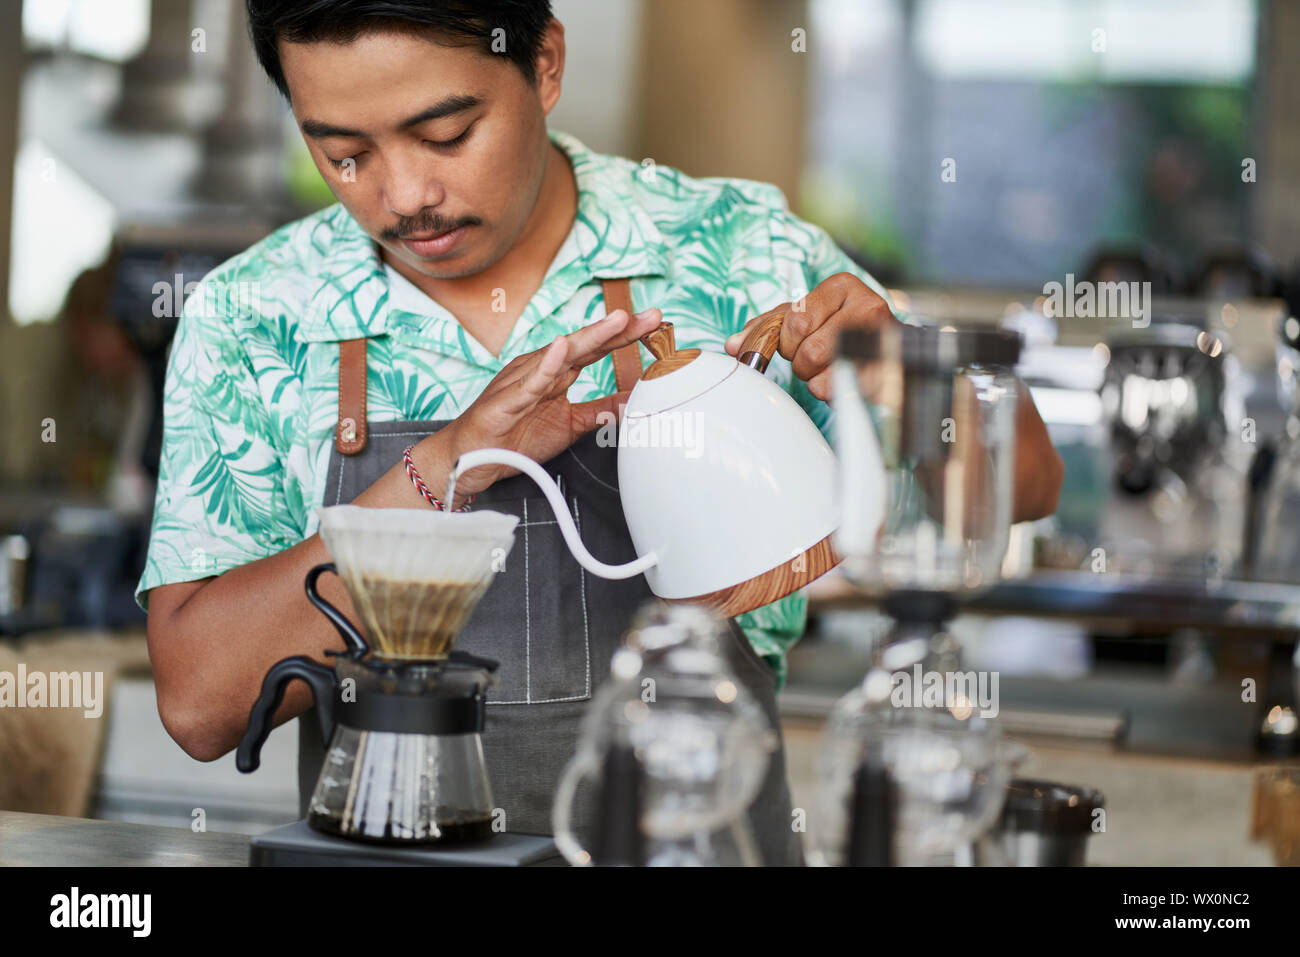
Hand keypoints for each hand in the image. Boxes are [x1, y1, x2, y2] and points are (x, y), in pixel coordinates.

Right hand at [435, 307, 663, 498]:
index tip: (655, 324)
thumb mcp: (571, 425)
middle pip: (586, 344)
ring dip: (590, 337)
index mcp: (558, 373)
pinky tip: (559, 349)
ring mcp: (523, 381)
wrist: (472, 457)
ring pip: (561, 354)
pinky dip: (545, 365)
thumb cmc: (515, 436)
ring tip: (617, 322)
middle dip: (619, 329)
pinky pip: (528, 382)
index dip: (626, 336)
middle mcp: (542, 369)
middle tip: (652, 316)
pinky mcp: (506, 400)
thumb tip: (633, 401)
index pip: (598, 350)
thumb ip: (600, 411)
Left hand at [723, 272, 894, 400]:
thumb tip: (733, 345)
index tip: (798, 343)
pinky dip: (838, 397)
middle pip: (811, 352)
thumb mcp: (801, 317)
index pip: (796, 322)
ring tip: (831, 371)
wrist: (890, 347)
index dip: (788, 342)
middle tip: (816, 360)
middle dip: (804, 365)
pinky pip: (849, 398)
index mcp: (842, 286)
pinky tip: (847, 384)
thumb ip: (766, 328)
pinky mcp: (892, 374)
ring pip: (828, 379)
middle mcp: (869, 306)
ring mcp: (886, 340)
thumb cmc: (838, 327)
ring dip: (819, 384)